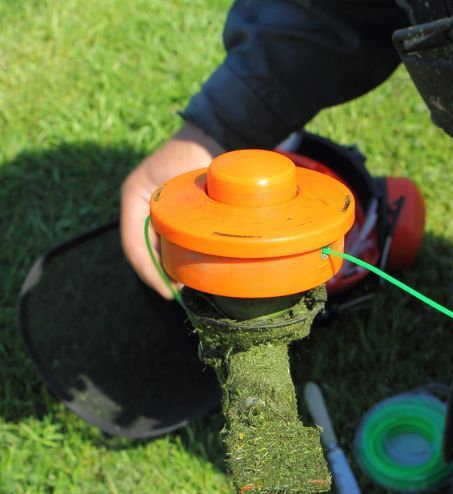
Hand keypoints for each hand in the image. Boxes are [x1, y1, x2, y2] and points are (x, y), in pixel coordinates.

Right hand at [120, 122, 221, 297]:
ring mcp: (154, 209)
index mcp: (134, 197)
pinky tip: (190, 269)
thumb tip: (185, 257)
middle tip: (177, 293)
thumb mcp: (183, 184)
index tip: (167, 291)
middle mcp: (139, 205)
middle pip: (143, 250)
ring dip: (166, 267)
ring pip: (155, 247)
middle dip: (158, 274)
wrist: (213, 136)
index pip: (134, 245)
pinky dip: (175, 256)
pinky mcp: (171, 212)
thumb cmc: (197, 153)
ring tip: (183, 286)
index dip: (149, 271)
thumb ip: (179, 215)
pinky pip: (167, 239)